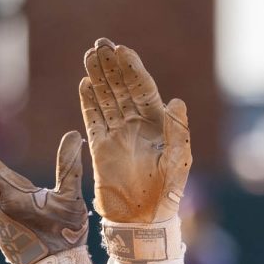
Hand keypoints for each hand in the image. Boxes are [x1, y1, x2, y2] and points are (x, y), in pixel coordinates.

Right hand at [80, 38, 190, 224]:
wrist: (143, 219)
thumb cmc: (167, 192)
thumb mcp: (178, 161)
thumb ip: (178, 131)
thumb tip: (177, 100)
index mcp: (158, 124)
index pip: (144, 89)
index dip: (133, 69)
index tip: (123, 50)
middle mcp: (137, 126)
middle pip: (122, 89)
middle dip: (112, 66)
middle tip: (100, 44)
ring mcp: (118, 135)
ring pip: (106, 100)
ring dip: (98, 78)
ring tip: (89, 55)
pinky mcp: (101, 147)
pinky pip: (93, 119)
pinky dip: (89, 102)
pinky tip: (85, 84)